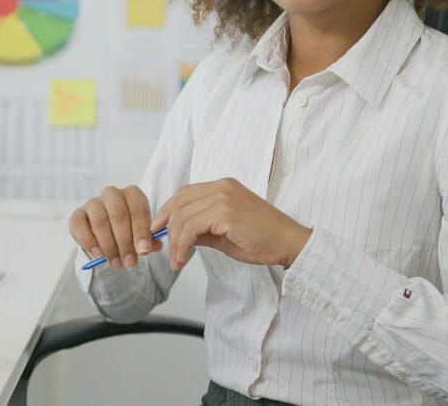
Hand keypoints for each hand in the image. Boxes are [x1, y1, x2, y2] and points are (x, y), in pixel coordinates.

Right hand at [69, 185, 163, 270]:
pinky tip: (99, 255)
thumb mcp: (141, 236)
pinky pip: (79, 225)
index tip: (143, 251)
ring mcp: (93, 202)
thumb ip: (147, 241)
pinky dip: (89, 242)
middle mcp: (112, 194)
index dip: (141, 231)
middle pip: (118, 214)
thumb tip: (149, 247)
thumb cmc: (129, 231)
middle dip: (125, 242)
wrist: (108, 233)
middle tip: (130, 262)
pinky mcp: (77, 214)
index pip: (138, 208)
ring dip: (109, 246)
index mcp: (132, 194)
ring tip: (116, 263)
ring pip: (100, 221)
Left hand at [150, 178, 311, 270]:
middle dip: (167, 228)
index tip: (159, 229)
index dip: (168, 211)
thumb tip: (179, 235)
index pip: (185, 193)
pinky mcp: (226, 212)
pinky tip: (183, 257)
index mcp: (222, 186)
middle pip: (180, 203)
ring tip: (177, 260)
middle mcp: (222, 187)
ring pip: (183, 216)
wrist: (288, 243)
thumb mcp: (224, 231)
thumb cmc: (261, 239)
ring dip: (175, 242)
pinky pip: (192, 227)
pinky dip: (182, 244)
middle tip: (167, 251)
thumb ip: (202, 228)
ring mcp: (224, 197)